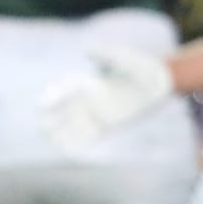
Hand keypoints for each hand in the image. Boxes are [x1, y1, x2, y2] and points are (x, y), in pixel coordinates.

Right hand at [38, 44, 174, 150]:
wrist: (159, 81)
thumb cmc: (140, 65)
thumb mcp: (124, 58)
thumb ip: (107, 54)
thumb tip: (88, 51)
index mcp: (89, 82)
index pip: (63, 91)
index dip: (51, 97)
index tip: (44, 104)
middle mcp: (89, 99)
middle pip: (62, 111)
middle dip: (50, 118)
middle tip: (43, 126)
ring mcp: (98, 112)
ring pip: (72, 126)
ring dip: (60, 134)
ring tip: (51, 141)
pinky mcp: (109, 124)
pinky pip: (89, 136)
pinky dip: (78, 144)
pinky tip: (70, 153)